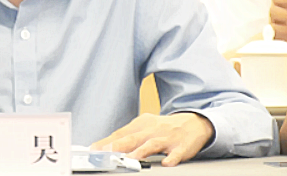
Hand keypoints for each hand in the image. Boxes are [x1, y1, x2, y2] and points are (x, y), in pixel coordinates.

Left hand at [90, 113, 213, 166]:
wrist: (192, 123)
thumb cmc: (163, 128)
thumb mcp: (144, 127)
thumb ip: (127, 137)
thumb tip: (105, 146)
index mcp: (141, 124)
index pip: (121, 133)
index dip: (107, 141)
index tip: (95, 149)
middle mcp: (152, 130)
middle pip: (133, 138)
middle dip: (119, 145)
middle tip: (107, 152)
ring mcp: (167, 138)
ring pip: (152, 144)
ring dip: (141, 151)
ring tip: (131, 158)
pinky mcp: (181, 147)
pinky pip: (176, 153)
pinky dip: (171, 158)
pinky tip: (167, 163)